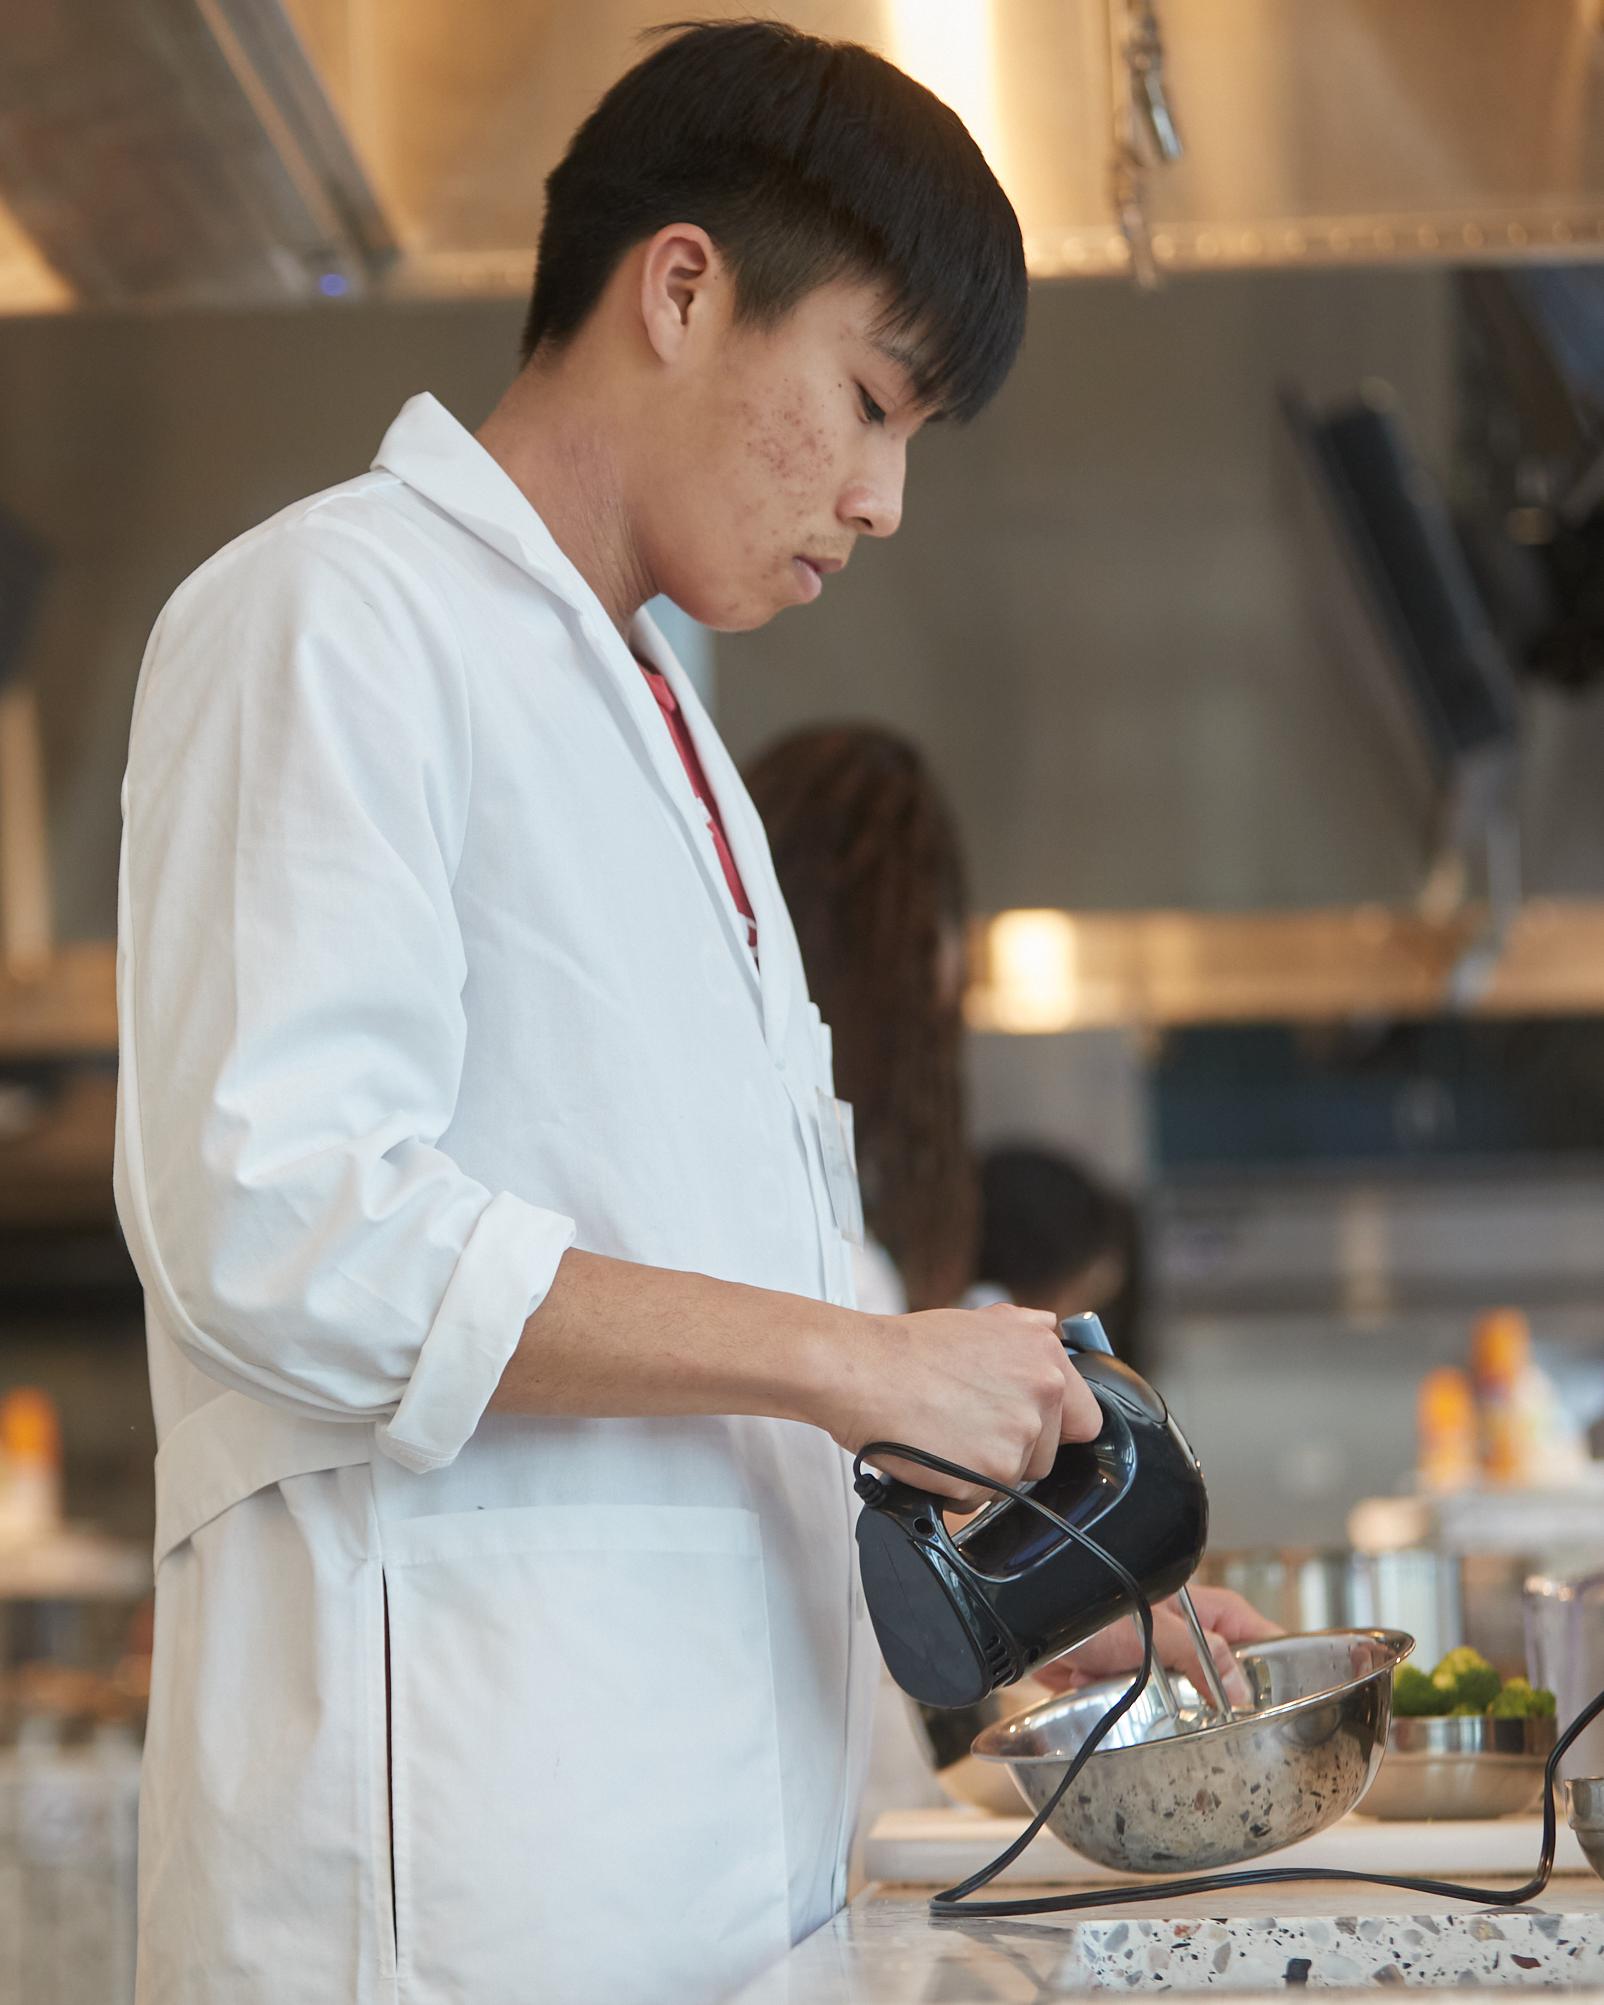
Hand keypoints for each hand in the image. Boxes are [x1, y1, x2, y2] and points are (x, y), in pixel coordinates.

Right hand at [826, 1302, 1102, 1507]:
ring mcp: (1021, 1432)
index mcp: (1045, 1352)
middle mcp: (1043, 1390)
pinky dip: (956, 1487)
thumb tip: (1052, 1330)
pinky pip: (982, 1497)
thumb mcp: (980, 1320)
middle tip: (965, 1424)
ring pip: (1014, 1477)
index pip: (1084, 1416)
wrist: (859, 1370)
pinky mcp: (993, 1471)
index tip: (1026, 1428)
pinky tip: (932, 1452)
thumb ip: (1026, 1331)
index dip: (1053, 1428)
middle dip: (1012, 1449)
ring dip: (982, 1468)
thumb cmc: (905, 1348)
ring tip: (943, 1434)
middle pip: (1048, 1453)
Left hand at [1032, 1585, 1282, 1708]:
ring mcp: (1149, 1653)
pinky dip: (1125, 1705)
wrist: (1022, 1621)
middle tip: (1201, 1710)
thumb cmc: (1082, 1604)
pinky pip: (1141, 1703)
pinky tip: (1102, 1692)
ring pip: (1177, 1694)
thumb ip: (1199, 1655)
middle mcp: (1175, 1628)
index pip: (1249, 1629)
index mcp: (1193, 1605)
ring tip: (1130, 1690)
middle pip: (1216, 1670)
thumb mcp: (1151, 1629)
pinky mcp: (1121, 1676)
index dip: (1270, 1657)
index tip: (1291, 1686)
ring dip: (1156, 1703)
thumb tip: (1239, 1685)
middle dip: (1205, 1696)